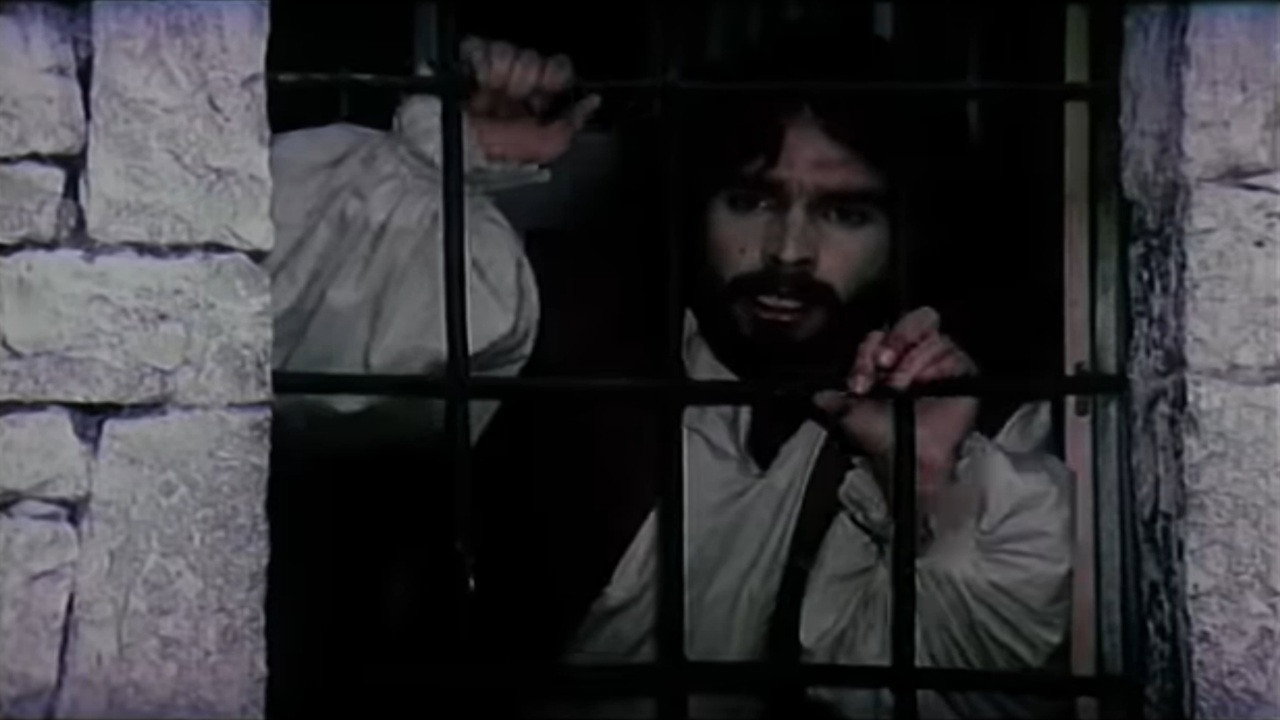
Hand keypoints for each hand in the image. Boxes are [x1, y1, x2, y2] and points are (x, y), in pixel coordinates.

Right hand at [459, 36, 601, 164]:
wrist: (451, 145)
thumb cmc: (487, 155)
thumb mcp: (539, 148)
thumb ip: (568, 126)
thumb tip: (590, 104)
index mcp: (530, 108)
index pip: (555, 73)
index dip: (556, 75)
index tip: (551, 84)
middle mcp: (511, 88)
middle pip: (536, 58)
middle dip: (529, 76)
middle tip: (517, 93)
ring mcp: (488, 73)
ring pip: (512, 50)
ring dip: (506, 72)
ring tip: (492, 91)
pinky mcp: (465, 62)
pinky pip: (483, 46)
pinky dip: (484, 63)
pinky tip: (479, 82)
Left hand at [813, 306, 978, 507]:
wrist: (909, 456)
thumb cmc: (884, 437)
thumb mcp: (848, 413)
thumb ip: (831, 397)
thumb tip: (816, 392)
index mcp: (889, 358)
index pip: (880, 335)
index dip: (868, 351)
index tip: (860, 379)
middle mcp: (914, 354)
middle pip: (911, 321)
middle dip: (894, 340)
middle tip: (883, 365)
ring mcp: (939, 360)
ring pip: (929, 337)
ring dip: (910, 364)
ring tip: (902, 389)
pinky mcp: (961, 370)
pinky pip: (951, 353)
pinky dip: (935, 368)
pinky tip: (926, 386)